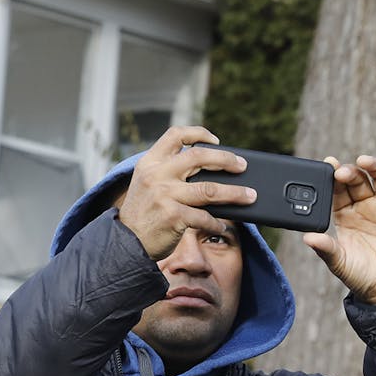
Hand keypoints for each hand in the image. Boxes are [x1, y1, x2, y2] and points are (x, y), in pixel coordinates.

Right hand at [117, 126, 256, 259]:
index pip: (175, 135)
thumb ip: (169, 172)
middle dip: (226, 160)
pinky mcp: (173, 216)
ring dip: (235, 193)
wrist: (124, 243)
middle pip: (199, 157)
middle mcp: (156, 175)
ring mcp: (165, 195)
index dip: (198, 133)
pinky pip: (205, 217)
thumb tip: (209, 169)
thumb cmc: (142, 213)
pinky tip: (222, 225)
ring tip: (250, 195)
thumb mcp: (147, 184)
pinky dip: (216, 222)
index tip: (216, 140)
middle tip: (242, 165)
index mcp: (150, 163)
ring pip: (210, 189)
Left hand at [301, 155, 375, 304]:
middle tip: (341, 170)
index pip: (338, 189)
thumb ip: (325, 248)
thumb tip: (307, 237)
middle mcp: (365, 206)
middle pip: (358, 180)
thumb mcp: (338, 262)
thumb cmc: (359, 275)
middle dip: (349, 171)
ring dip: (374, 167)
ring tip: (364, 162)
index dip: (332, 176)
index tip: (326, 164)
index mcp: (345, 214)